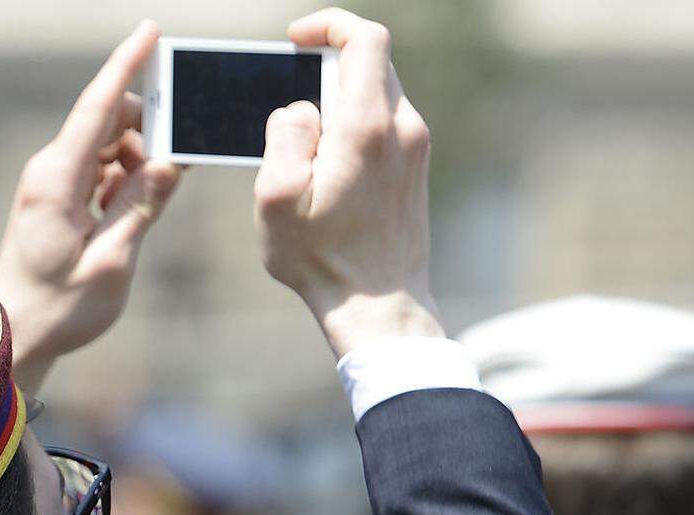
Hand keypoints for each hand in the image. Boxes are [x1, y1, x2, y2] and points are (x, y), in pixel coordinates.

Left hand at [0, 21, 181, 392]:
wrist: (15, 335)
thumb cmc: (60, 309)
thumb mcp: (111, 262)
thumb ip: (141, 207)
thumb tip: (169, 162)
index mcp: (57, 181)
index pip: (97, 109)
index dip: (126, 66)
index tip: (151, 31)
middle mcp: (50, 171)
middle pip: (108, 123)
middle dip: (149, 131)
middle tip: (175, 166)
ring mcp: (51, 183)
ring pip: (108, 146)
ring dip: (138, 164)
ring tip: (146, 207)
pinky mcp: (57, 197)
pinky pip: (99, 171)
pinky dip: (123, 181)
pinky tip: (128, 215)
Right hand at [254, 8, 442, 359]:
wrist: (379, 307)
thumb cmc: (322, 260)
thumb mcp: (277, 199)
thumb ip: (284, 136)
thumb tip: (300, 108)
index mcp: (367, 127)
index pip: (365, 39)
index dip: (329, 25)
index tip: (297, 41)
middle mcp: (403, 128)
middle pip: (372, 63)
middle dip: (327, 70)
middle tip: (293, 111)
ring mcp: (416, 149)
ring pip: (378, 96)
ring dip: (339, 105)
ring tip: (308, 156)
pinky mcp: (416, 170)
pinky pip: (385, 126)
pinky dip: (354, 129)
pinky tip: (329, 173)